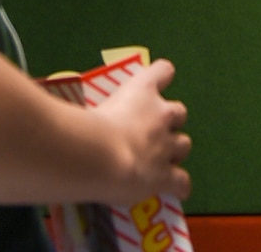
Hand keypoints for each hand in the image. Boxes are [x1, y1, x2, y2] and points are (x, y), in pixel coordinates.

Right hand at [90, 59, 190, 206]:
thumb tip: (76, 118)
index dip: (161, 77)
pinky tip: (175, 190)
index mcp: (143, 90)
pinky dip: (180, 186)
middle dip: (169, 123)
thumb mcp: (92, 107)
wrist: (100, 156)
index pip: (164, 70)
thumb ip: (93, 109)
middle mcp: (161, 114)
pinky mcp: (166, 175)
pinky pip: (183, 182)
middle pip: (179, 112)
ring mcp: (166, 145)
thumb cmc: (88, 125)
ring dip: (174, 152)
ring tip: (158, 161)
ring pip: (184, 144)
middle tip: (150, 134)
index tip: (155, 84)